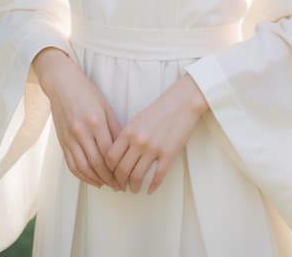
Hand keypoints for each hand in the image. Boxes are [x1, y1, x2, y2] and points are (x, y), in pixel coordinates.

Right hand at [32, 47, 122, 190]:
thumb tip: (125, 147)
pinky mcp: (62, 141)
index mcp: (96, 122)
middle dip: (109, 178)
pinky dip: (81, 175)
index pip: (108, 152)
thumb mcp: (106, 106)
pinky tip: (91, 179)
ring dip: (95, 179)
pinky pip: (71, 164)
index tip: (126, 175)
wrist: (62, 85)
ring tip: (107, 185)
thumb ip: (115, 127)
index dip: (117, 168)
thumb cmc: (87, 92)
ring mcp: (70, 138)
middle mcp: (81, 132)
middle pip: (96, 163)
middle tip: (119, 186)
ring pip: (83, 167)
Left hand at [104, 74, 207, 194]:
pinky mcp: (169, 154)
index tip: (110, 175)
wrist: (182, 102)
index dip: (108, 170)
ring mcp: (154, 148)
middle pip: (122, 170)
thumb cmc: (160, 109)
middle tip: (120, 187)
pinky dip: (152, 186)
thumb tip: (117, 155)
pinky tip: (150, 190)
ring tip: (134, 189)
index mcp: (129, 131)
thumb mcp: (138, 119)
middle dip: (119, 182)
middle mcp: (139, 141)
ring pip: (137, 176)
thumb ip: (127, 136)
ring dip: (134, 187)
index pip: (110, 157)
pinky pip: (158, 176)